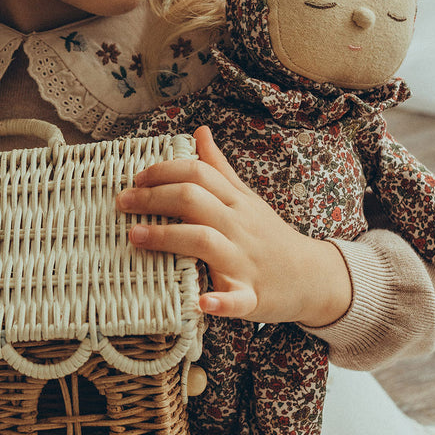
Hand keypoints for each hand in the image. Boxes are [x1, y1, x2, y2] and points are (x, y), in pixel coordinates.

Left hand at [116, 126, 352, 324]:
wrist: (313, 277)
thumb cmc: (269, 236)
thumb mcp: (246, 199)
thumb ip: (220, 169)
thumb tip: (199, 132)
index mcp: (236, 202)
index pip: (197, 174)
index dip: (164, 172)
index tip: (137, 179)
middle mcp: (239, 227)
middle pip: (193, 201)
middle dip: (153, 198)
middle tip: (122, 203)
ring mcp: (245, 261)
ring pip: (205, 242)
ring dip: (168, 238)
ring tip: (135, 237)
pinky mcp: (252, 295)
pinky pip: (236, 299)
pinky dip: (219, 301)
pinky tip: (200, 302)